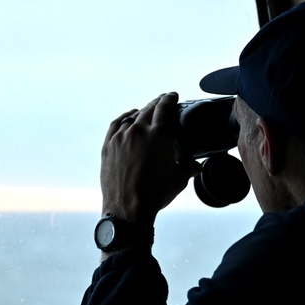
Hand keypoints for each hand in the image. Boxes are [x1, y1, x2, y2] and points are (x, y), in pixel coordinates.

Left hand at [100, 93, 201, 225]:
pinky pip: (116, 125)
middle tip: (162, 101)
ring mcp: (120, 138)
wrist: (127, 209)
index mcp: (158, 135)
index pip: (164, 108)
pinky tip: (128, 118)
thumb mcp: (178, 179)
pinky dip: (124, 119)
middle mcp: (138, 131)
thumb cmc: (154, 194)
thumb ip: (188, 167)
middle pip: (148, 110)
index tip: (172, 95)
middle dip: (157, 103)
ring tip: (146, 111)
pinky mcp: (108, 146)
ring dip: (141, 112)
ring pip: (132, 117)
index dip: (169, 99)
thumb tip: (196, 166)